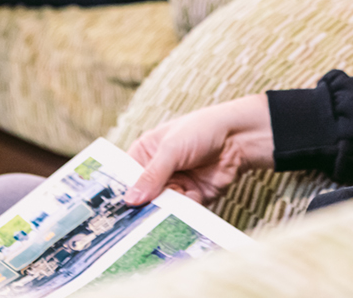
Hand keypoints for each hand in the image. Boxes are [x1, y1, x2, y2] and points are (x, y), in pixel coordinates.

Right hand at [125, 94, 273, 205]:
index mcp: (145, 153)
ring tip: (159, 219)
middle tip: (135, 222)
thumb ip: (152, 174)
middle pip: (143, 196)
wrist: (239, 137)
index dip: (121, 192)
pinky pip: (182, 212)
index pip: (126, 176)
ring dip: (163, 212)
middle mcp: (158, 172)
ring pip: (161, 207)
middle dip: (142, 207)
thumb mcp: (172, 149)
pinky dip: (182, 214)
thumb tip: (131, 199)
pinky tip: (181, 214)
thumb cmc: (202, 130)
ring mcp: (175, 185)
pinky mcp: (193, 197)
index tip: (113, 210)